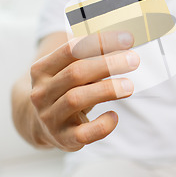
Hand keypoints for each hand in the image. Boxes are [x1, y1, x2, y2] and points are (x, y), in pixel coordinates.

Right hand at [29, 31, 138, 151]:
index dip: (100, 42)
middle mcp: (42, 93)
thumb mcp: (71, 69)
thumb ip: (91, 55)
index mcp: (42, 69)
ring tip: (129, 86)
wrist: (43, 125)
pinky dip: (102, 125)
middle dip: (108, 64)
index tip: (127, 38)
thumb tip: (125, 37)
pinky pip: (84, 133)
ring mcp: (50, 117)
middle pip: (76, 73)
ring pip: (76, 99)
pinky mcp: (64, 139)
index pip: (71, 49)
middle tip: (133, 60)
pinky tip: (114, 116)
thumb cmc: (67, 89)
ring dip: (106, 90)